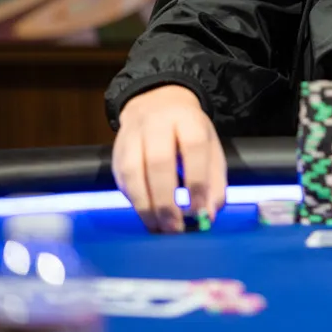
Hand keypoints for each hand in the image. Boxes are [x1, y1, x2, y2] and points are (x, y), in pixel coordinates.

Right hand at [112, 85, 226, 232]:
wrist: (157, 103)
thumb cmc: (188, 133)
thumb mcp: (210, 148)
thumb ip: (214, 181)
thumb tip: (209, 214)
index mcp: (187, 119)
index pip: (194, 147)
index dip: (197, 180)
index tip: (199, 210)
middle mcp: (157, 123)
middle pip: (159, 161)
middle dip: (166, 200)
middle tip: (175, 228)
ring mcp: (132, 135)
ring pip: (133, 171)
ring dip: (145, 205)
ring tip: (158, 227)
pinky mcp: (117, 150)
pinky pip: (121, 178)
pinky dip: (133, 200)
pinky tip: (146, 215)